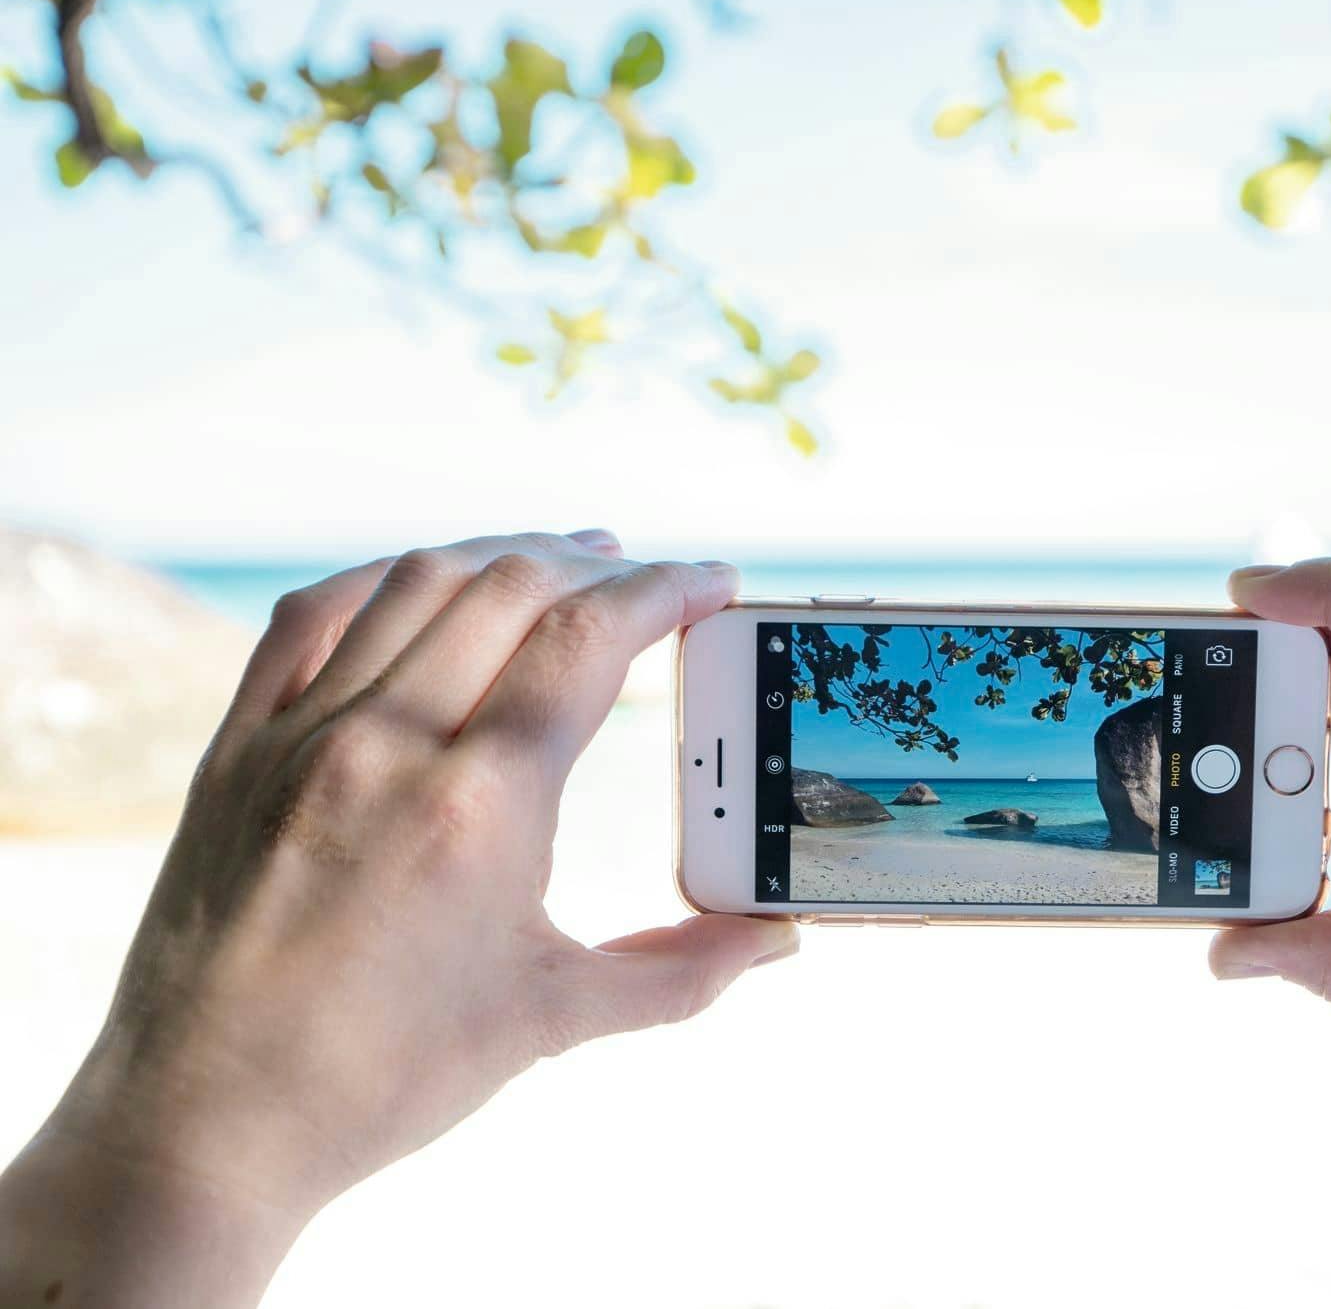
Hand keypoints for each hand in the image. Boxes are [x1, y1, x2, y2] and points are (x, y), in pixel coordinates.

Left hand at [0, 531, 795, 1308]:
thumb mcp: (552, 1018)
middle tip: (648, 578)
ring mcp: (301, 738)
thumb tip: (774, 940)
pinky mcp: (236, 751)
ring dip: (501, 555)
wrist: (205, 1125)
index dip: (667, 591)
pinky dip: (383, 578)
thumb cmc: (384, 1078)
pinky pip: (312, 617)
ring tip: (559, 560)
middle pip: (511, 589)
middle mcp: (388, 744)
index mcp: (481, 804)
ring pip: (415, 583)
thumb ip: (679, 970)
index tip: (713, 581)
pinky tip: (423, 580)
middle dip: (597, 565)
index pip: (591, 639)